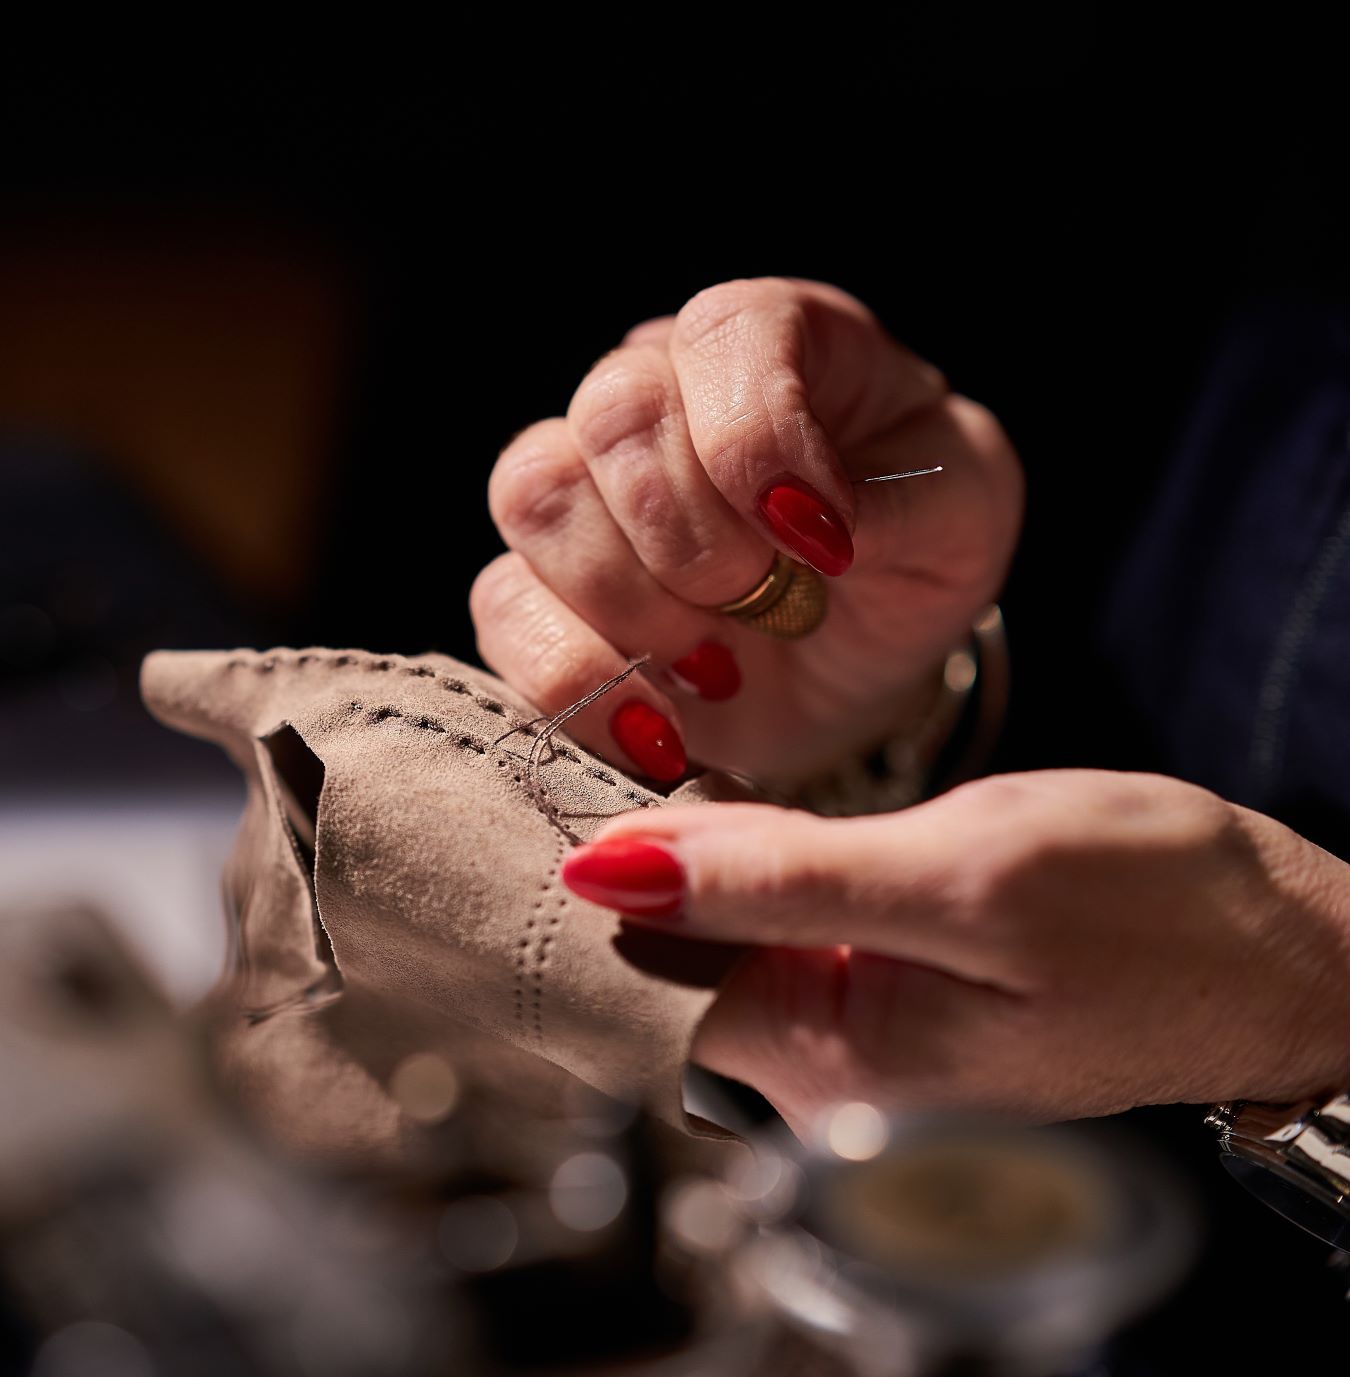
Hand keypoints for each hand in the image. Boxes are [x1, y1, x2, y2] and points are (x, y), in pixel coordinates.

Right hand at [471, 278, 1021, 788]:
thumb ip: (915, 497)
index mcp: (773, 345)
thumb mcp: (966, 515)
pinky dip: (576, 679)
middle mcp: (662, 392)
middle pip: (616, 413)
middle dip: (702, 540)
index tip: (826, 547)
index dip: (762, 444)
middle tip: (775, 605)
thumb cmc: (915, 555)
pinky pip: (502, 605)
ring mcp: (587, 487)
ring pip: (537, 495)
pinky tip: (658, 722)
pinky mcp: (542, 587)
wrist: (857, 659)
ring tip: (717, 664)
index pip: (727, 337)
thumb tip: (812, 523)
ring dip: (635, 605)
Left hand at [559, 770, 1349, 1131]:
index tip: (574, 771)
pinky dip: (758, 863)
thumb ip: (778, 882)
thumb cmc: (1154, 917)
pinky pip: (781, 925)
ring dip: (702, 851)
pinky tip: (745, 818)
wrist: (1279, 948)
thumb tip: (608, 871)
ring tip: (667, 768)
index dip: (612, 866)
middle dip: (646, 855)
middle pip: (679, 955)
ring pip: (727, 932)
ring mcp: (857, 1031)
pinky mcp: (885, 988)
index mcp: (829, 1066)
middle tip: (618, 747)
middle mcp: (826, 1070)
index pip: (653, 968)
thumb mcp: (959, 875)